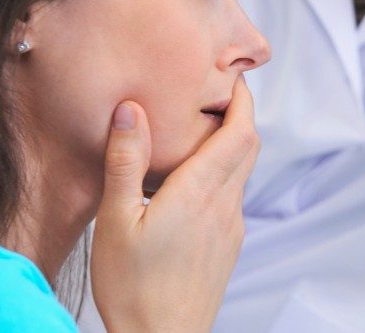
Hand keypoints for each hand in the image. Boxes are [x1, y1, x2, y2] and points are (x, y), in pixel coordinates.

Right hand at [90, 76, 258, 332]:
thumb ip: (125, 161)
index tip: (232, 76)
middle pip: (249, 146)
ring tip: (200, 131)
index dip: (242, 99)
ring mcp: (231, 228)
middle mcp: (225, 206)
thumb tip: (132, 109)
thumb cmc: (133, 288)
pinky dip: (222, 175)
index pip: (240, 131)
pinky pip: (233, 197)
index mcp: (201, 192)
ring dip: (231, 145)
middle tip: (218, 93)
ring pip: (242, 172)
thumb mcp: (116, 220)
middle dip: (239, 114)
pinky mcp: (228, 246)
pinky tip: (192, 182)